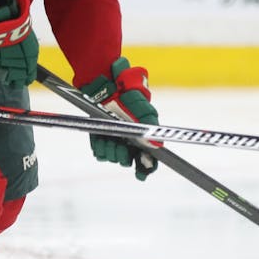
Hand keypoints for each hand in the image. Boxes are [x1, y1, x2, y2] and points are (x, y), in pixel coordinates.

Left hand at [80, 57, 158, 180]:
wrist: (108, 86)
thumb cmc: (129, 95)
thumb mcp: (144, 110)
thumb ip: (151, 128)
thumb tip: (159, 146)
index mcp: (143, 137)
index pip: (148, 160)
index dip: (146, 168)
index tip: (141, 173)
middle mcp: (129, 141)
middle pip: (128, 161)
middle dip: (124, 157)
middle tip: (122, 147)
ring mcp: (115, 140)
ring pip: (113, 158)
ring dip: (112, 152)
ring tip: (110, 140)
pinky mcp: (100, 138)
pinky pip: (100, 153)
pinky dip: (101, 147)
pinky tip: (102, 138)